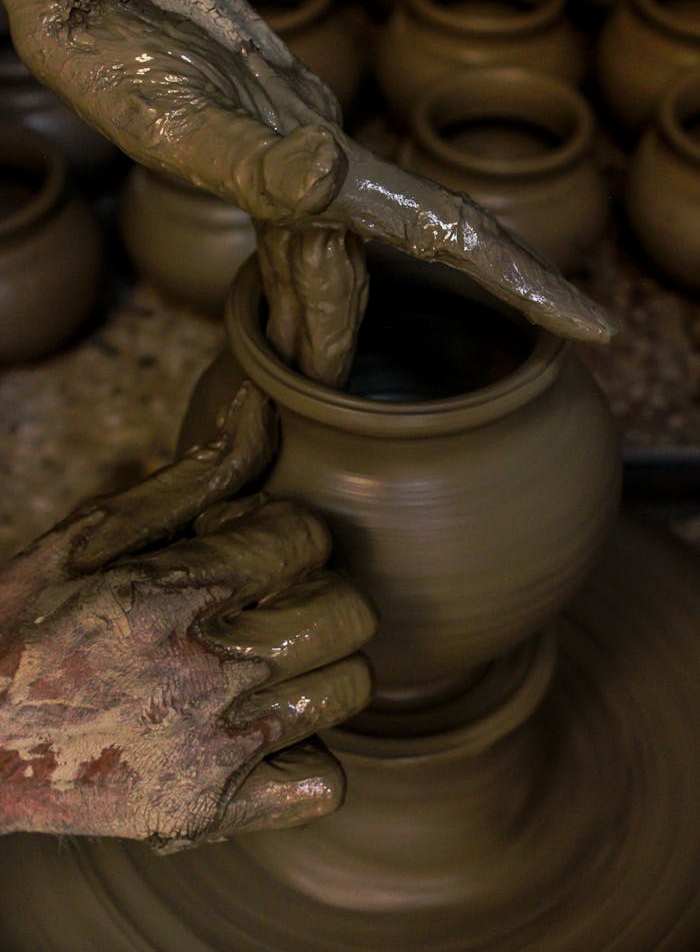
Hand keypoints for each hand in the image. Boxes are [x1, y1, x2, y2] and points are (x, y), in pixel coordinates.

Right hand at [0, 384, 375, 851]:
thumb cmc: (25, 626)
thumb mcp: (91, 536)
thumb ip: (192, 477)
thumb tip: (264, 408)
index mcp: (171, 593)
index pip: (308, 538)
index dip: (290, 533)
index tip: (261, 546)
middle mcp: (202, 674)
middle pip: (350, 613)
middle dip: (321, 591)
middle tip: (273, 600)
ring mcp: (211, 753)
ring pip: (349, 689)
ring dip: (320, 664)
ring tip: (266, 661)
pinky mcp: (208, 814)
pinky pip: (323, 785)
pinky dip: (304, 757)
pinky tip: (262, 732)